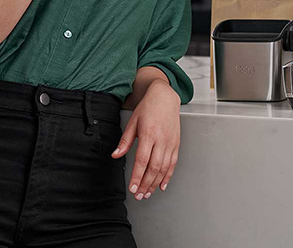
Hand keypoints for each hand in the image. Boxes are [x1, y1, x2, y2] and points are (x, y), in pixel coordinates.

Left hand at [111, 80, 180, 199]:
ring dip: (155, 183)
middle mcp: (162, 140)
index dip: (137, 176)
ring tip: (147, 193)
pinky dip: (168, 176)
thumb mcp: (133, 122)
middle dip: (146, 184)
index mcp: (149, 134)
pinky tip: (162, 184)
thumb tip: (116, 155)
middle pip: (154, 167)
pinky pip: (173, 163)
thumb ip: (125, 141)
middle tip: (139, 195)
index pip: (142, 160)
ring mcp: (170, 143)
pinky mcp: (176, 144)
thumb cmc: (148, 108)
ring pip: (164, 168)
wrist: (165, 97)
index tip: (133, 188)